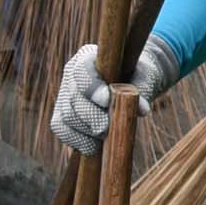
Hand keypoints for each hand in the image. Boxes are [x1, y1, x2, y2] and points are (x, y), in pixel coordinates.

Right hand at [49, 33, 177, 153]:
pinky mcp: (63, 114)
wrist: (132, 84)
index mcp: (88, 58)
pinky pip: (62, 129)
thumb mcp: (143, 79)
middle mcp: (71, 75)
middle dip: (91, 116)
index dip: (92, 88)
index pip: (82, 72)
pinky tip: (93, 146)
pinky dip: (77, 140)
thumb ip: (141, 91)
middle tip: (107, 129)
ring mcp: (65, 95)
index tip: (106, 101)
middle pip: (73, 98)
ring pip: (66, 116)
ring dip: (86, 131)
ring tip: (105, 136)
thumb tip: (141, 110)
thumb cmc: (137, 77)